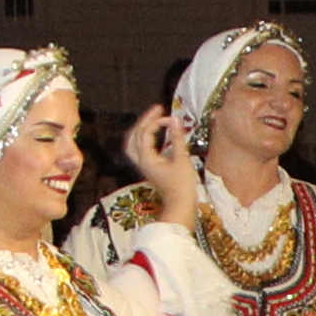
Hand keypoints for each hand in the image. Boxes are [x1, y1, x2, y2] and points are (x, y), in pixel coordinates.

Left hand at [124, 103, 209, 224]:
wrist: (180, 206)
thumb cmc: (182, 185)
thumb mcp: (181, 159)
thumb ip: (177, 138)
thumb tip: (175, 119)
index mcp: (146, 158)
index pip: (145, 133)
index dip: (157, 122)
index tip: (171, 117)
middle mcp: (141, 161)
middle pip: (134, 136)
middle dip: (144, 121)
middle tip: (158, 109)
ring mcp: (143, 166)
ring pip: (134, 143)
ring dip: (142, 129)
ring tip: (154, 119)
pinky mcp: (149, 169)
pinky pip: (140, 149)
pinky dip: (145, 139)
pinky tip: (156, 136)